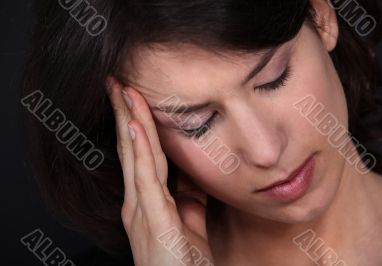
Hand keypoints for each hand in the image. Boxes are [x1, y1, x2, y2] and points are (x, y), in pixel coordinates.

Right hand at [106, 77, 213, 265]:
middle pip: (132, 148)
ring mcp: (143, 210)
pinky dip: (140, 150)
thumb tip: (194, 174)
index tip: (133, 96)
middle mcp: (139, 202)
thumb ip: (189, 198)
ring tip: (123, 91)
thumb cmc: (186, 263)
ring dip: (130, 121)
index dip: (136, 123)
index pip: (140, 153)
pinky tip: (135, 127)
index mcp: (148, 201)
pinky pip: (146, 179)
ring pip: (135, 156)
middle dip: (125, 113)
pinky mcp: (154, 220)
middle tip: (117, 81)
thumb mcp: (190, 222)